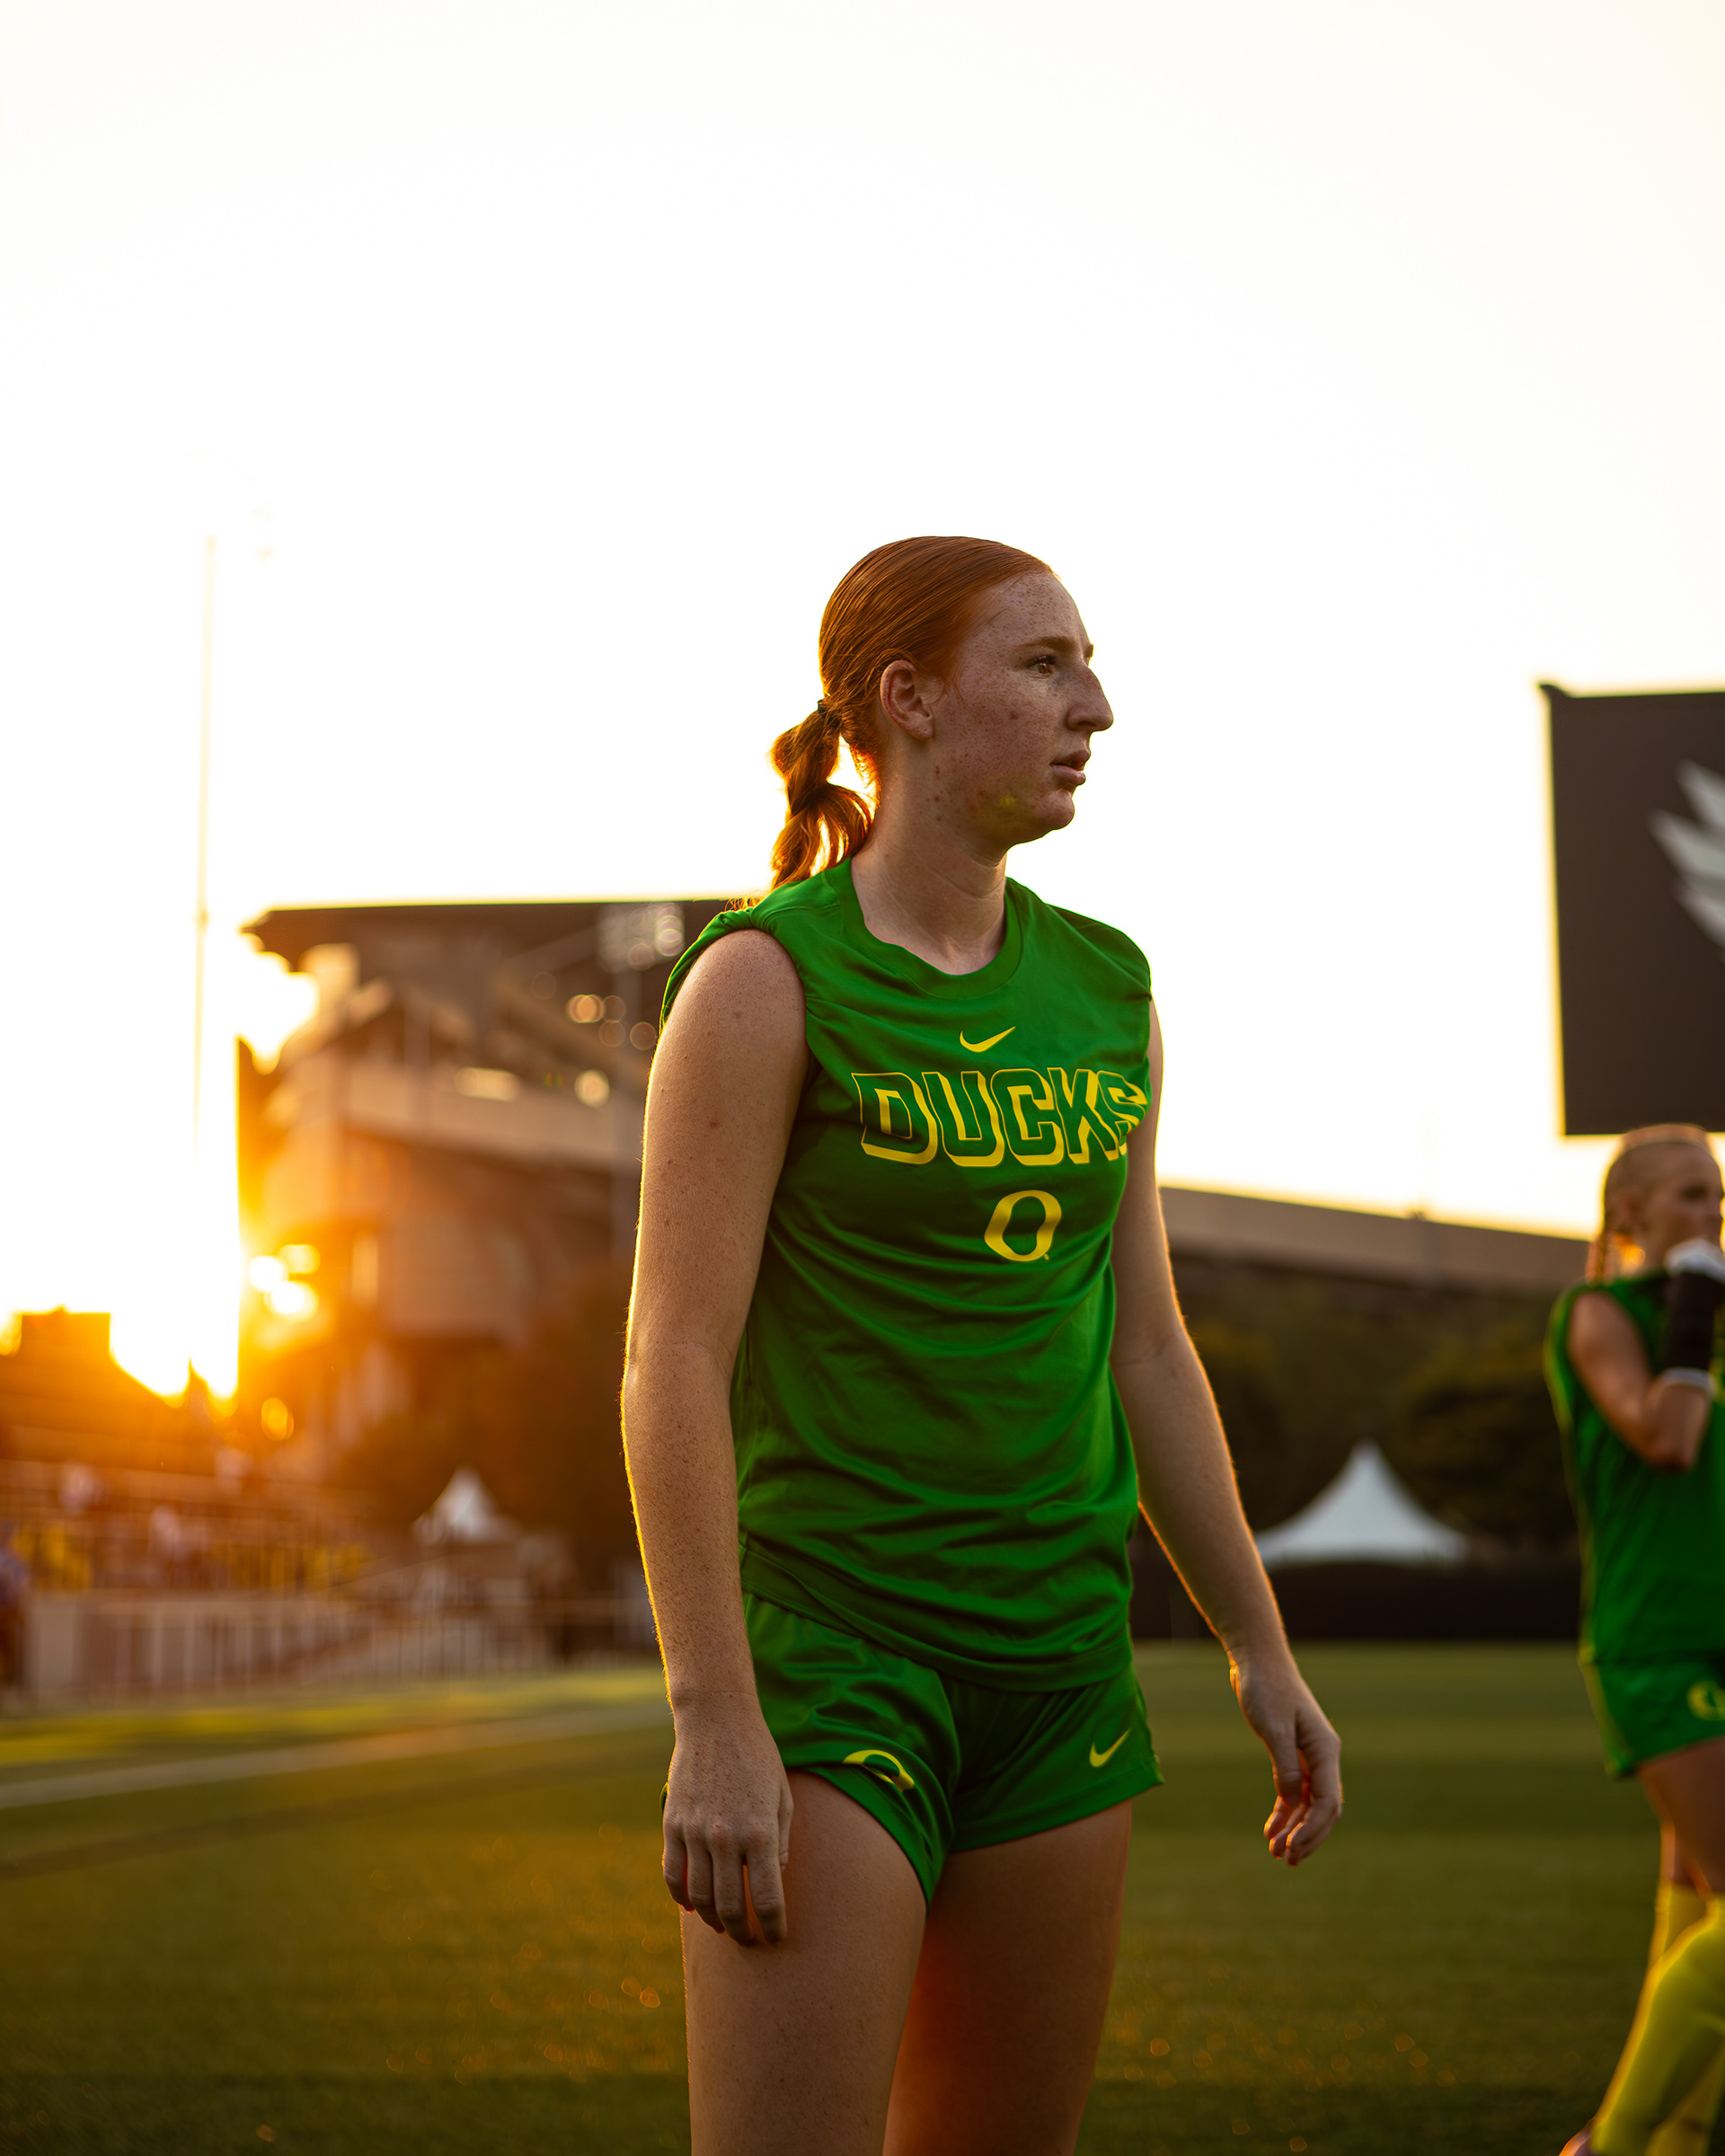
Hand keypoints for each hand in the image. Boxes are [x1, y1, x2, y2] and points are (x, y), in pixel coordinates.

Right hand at [662, 1698, 794, 1943]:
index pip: (767, 1899)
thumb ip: (781, 1843)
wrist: (717, 1719)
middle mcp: (726, 1837)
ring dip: (713, 1920)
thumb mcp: (783, 1796)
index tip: (777, 1938)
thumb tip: (775, 1879)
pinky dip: (682, 1898)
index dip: (773, 1927)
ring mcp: (695, 1832)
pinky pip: (672, 1875)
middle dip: (742, 1933)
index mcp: (761, 1832)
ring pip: (699, 1897)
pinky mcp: (672, 1824)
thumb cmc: (759, 1756)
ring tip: (724, 1926)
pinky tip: (693, 1905)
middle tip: (749, 1940)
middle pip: (731, 1907)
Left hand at [1230, 1652, 1342, 1865]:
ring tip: (1276, 1854)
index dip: (1313, 1829)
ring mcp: (1308, 1757)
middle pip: (1323, 1809)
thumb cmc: (1267, 1688)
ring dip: (1294, 1829)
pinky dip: (1284, 1812)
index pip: (1328, 1801)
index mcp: (1325, 1750)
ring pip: (1308, 1804)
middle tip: (1286, 1860)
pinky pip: (1293, 1792)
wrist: (1258, 1661)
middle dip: (1308, 1837)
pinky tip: (1271, 1830)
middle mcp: (1322, 1757)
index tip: (1293, 1848)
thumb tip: (1293, 1802)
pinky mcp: (1291, 1755)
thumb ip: (1285, 1767)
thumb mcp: (1274, 1728)